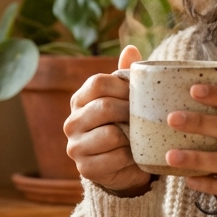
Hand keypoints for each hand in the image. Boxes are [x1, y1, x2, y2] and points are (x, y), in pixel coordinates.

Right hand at [63, 45, 153, 196]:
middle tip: (145, 116)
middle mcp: (72, 122)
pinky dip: (131, 157)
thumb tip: (131, 48)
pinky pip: (115, 157)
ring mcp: (75, 147)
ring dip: (131, 136)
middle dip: (130, 111)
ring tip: (140, 137)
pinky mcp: (85, 168)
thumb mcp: (124, 100)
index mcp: (80, 100)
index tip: (139, 94)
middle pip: (104, 107)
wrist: (120, 167)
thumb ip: (125, 76)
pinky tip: (135, 156)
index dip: (122, 85)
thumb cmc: (123, 126)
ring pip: (110, 134)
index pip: (98, 82)